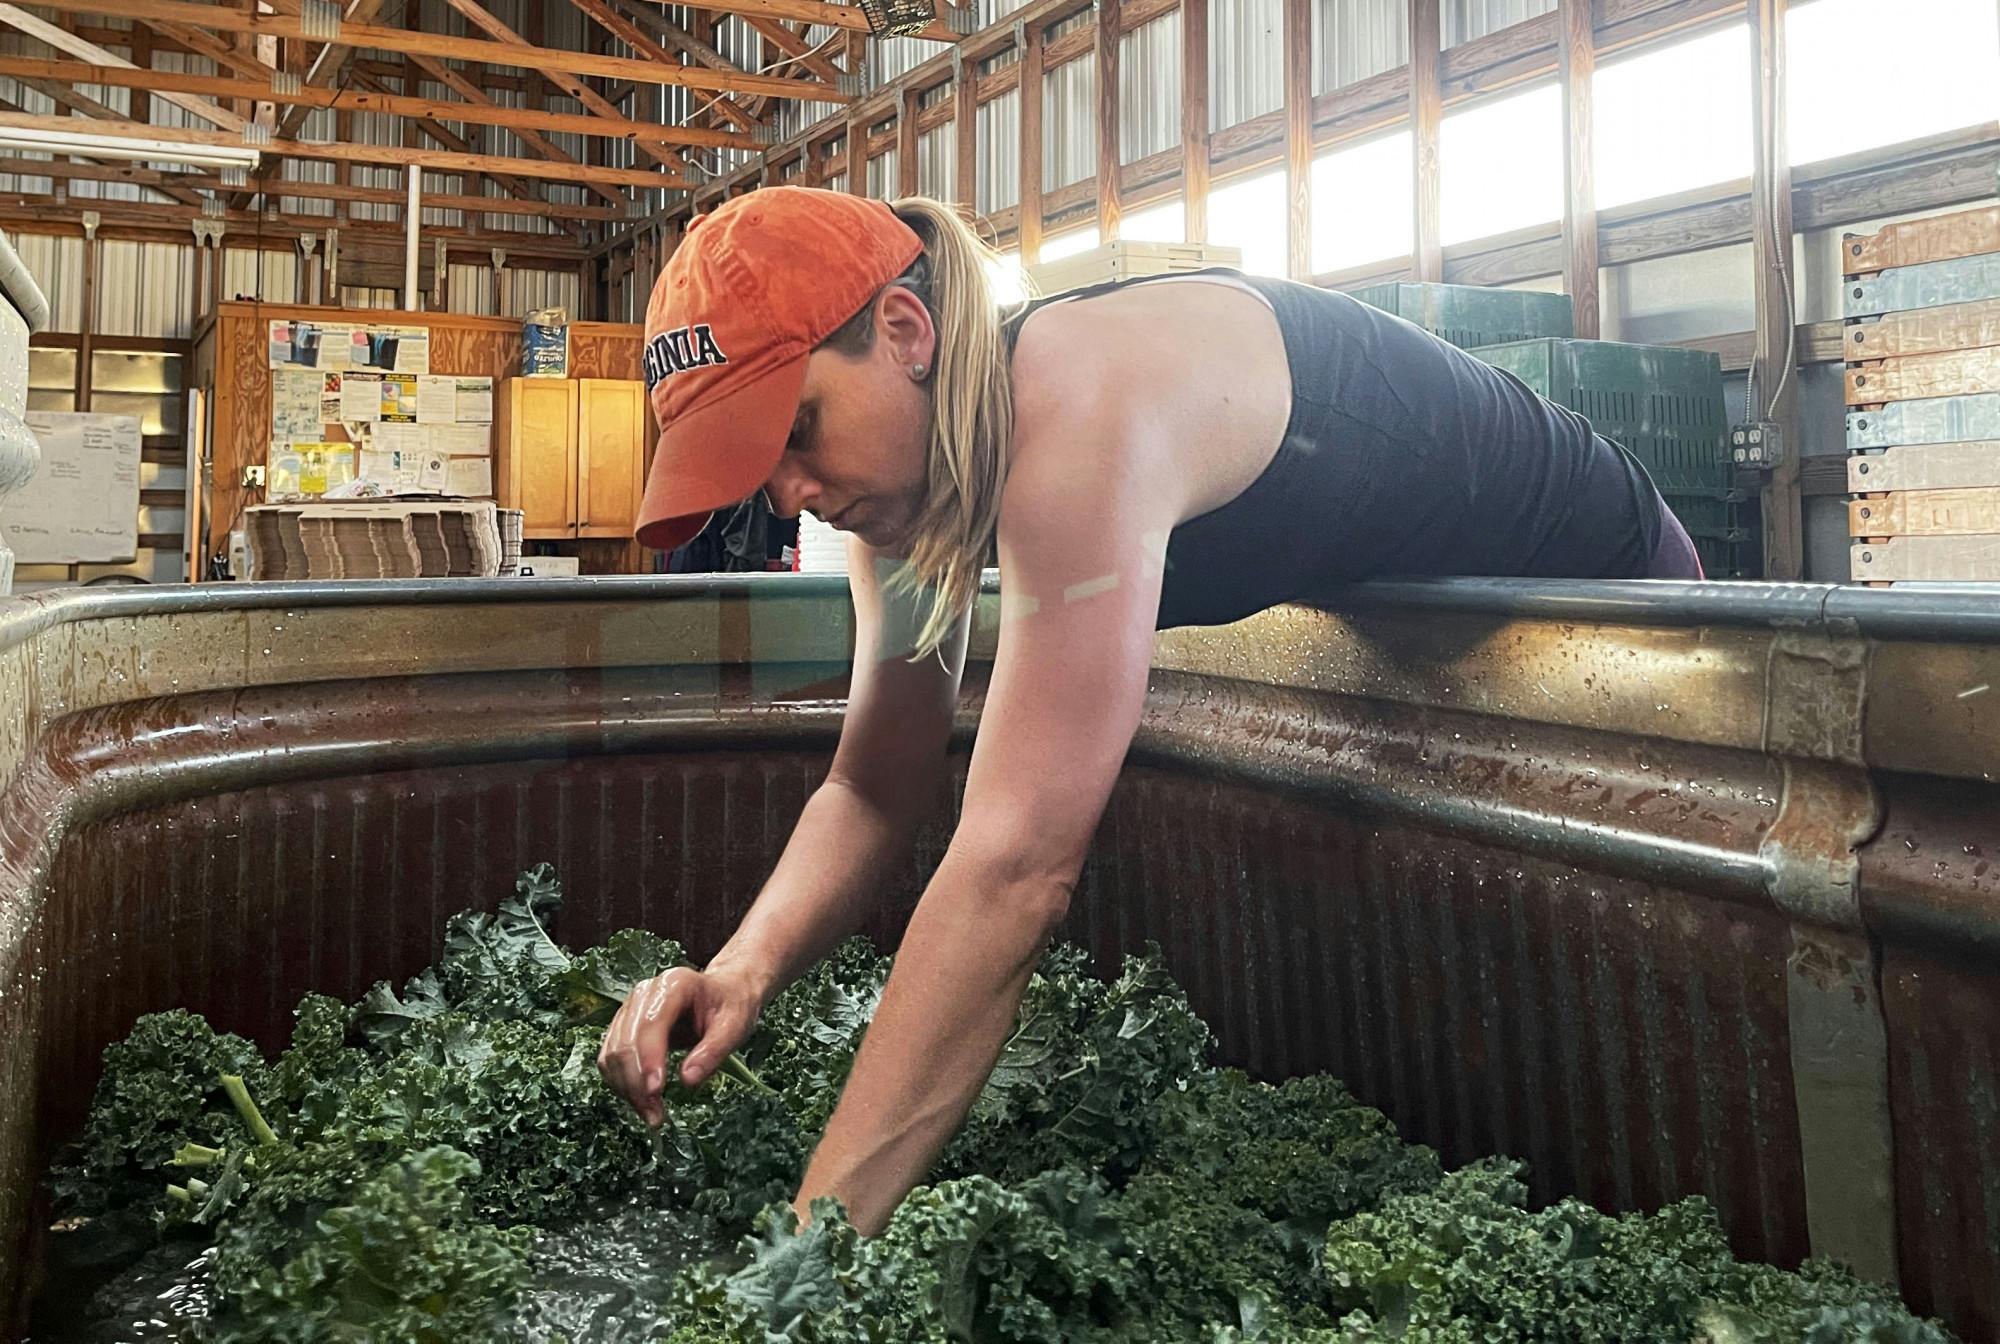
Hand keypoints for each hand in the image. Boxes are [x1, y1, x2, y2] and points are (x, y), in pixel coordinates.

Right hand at [597, 964, 760, 1125]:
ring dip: (627, 1089)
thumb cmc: (730, 1006)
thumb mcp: (735, 1026)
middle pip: (627, 1042)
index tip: (656, 1092)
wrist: (722, 992)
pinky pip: (611, 1058)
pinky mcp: (623, 1026)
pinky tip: (640, 1101)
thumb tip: (687, 1081)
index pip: (651, 1024)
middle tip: (656, 1116)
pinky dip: (621, 1084)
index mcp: (675, 985)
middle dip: (637, 1084)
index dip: (649, 1059)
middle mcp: (645, 993)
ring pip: (613, 1053)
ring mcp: (630, 1008)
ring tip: (652, 1114)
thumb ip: (713, 1051)